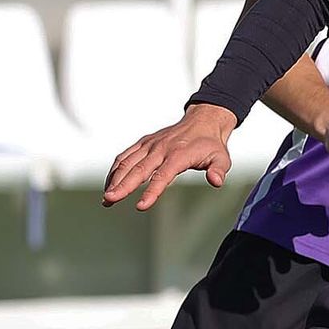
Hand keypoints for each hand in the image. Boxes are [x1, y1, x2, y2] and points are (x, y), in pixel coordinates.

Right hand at [103, 104, 235, 211]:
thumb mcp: (221, 158)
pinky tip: (110, 184)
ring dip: (114, 180)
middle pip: (138, 169)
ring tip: (107, 198)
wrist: (202, 122)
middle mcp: (160, 149)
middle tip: (110, 200)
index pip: (162, 176)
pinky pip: (125, 156)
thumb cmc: (211, 145)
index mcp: (178, 155)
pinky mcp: (144, 143)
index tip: (141, 206)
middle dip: (123, 186)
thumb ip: (219, 170)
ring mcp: (150, 145)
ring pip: (127, 162)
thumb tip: (216, 181)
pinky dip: (115, 169)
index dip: (151, 192)